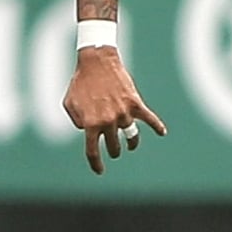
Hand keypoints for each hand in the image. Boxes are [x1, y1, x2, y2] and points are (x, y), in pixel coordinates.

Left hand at [63, 47, 167, 174]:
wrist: (97, 61)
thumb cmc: (80, 82)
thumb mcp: (70, 104)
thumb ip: (77, 121)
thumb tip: (88, 131)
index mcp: (90, 124)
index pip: (93, 151)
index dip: (96, 164)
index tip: (100, 170)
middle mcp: (108, 121)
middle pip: (114, 146)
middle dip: (114, 150)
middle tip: (114, 150)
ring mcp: (123, 113)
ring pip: (131, 135)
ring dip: (131, 142)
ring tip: (131, 145)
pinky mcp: (135, 103)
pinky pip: (149, 118)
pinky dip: (157, 126)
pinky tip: (162, 132)